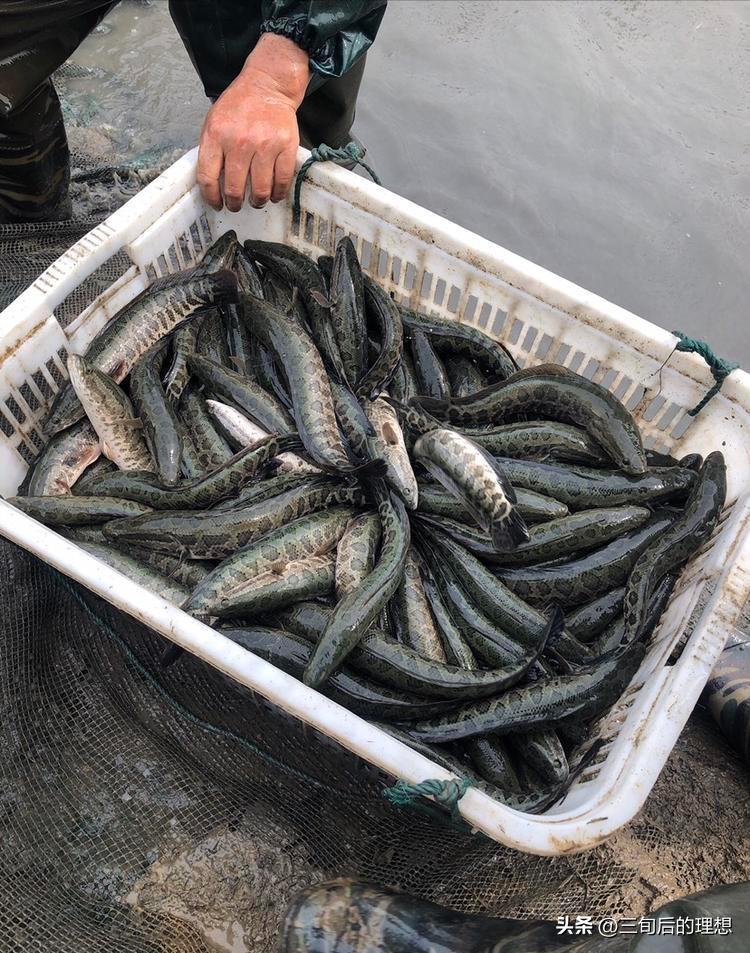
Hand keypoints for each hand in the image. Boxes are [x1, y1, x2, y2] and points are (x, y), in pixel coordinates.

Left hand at [197, 33, 310, 211]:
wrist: (268, 84)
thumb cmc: (239, 105)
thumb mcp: (214, 121)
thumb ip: (211, 149)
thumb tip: (212, 182)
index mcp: (216, 135)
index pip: (208, 177)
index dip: (211, 197)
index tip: (216, 203)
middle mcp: (239, 142)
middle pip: (234, 188)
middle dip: (235, 203)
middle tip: (236, 205)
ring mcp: (265, 145)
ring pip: (260, 190)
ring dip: (257, 202)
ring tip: (256, 201)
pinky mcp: (286, 147)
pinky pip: (281, 181)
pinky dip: (277, 194)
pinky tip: (273, 195)